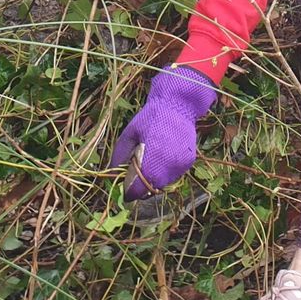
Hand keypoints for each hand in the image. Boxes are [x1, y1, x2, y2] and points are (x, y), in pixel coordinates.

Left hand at [111, 64, 216, 200]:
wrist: (177, 106)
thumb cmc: (149, 118)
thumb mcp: (129, 134)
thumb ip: (120, 155)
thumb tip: (111, 172)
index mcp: (152, 158)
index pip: (140, 187)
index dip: (131, 192)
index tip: (125, 193)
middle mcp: (168, 165)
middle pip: (153, 187)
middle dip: (143, 187)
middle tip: (135, 179)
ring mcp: (180, 164)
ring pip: (164, 183)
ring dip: (155, 180)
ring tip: (148, 165)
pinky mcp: (189, 162)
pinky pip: (174, 175)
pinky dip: (166, 173)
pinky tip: (161, 160)